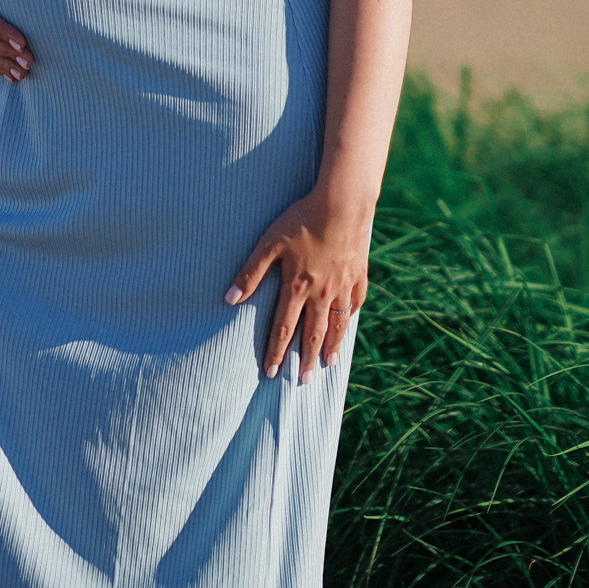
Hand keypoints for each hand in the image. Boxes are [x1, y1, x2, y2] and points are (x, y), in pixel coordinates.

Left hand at [224, 193, 369, 379]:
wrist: (342, 204)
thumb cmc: (301, 220)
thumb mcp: (269, 243)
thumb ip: (250, 273)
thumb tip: (229, 299)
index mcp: (297, 287)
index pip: (284, 328)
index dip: (277, 352)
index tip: (271, 373)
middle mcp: (322, 293)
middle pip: (313, 334)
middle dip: (306, 361)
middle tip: (304, 382)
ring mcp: (343, 285)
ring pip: (337, 324)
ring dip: (332, 346)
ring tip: (329, 364)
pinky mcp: (359, 274)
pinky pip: (356, 302)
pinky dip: (351, 317)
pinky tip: (348, 324)